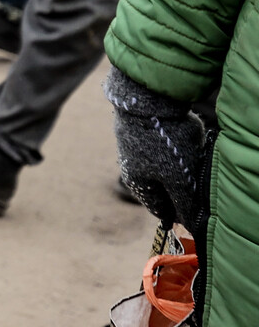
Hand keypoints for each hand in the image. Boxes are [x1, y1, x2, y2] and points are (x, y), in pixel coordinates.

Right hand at [106, 68, 210, 235]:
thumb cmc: (162, 146)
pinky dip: (172, 146)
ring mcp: (134, 148)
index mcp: (138, 185)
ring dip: (176, 166)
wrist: (145, 102)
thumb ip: (185, 203)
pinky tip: (181, 137)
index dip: (179, 213)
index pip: (160, 209)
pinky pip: (160, 146)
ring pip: (161, 166)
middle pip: (161, 188)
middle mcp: (131, 169)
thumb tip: (191, 225)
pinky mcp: (140, 130)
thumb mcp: (179, 180)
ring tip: (191, 156)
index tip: (196, 211)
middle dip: (178, 188)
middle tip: (195, 181)